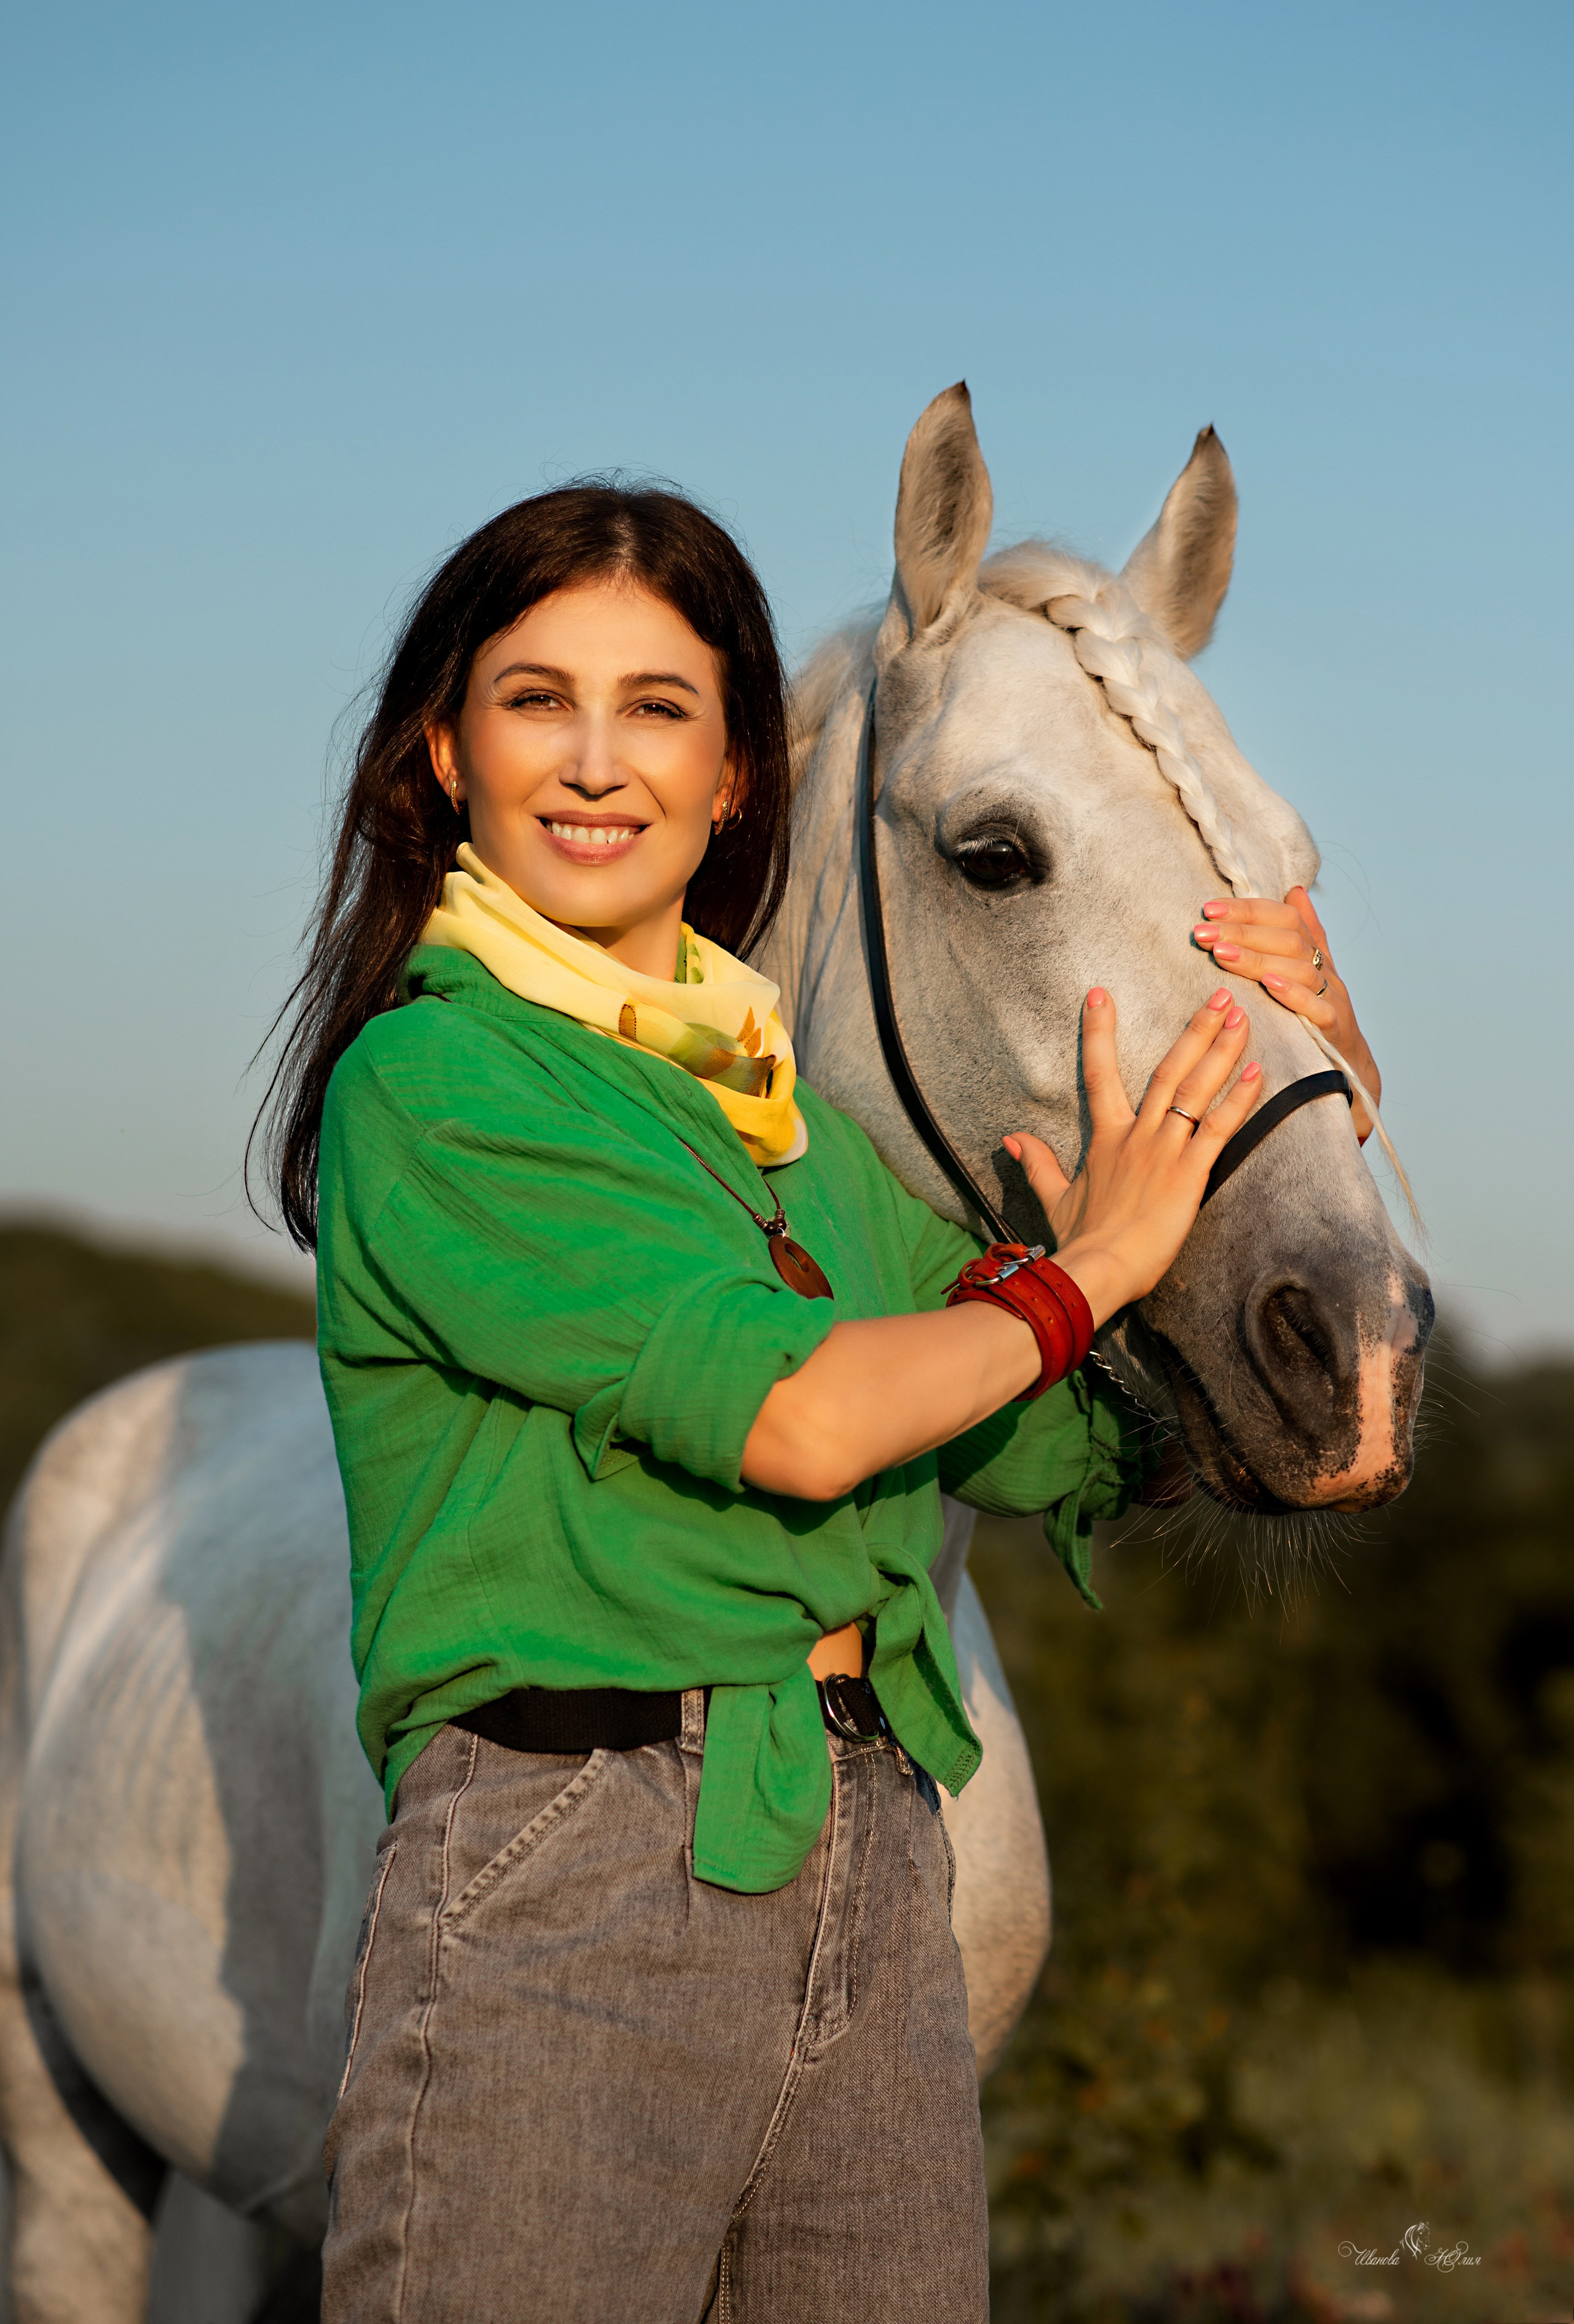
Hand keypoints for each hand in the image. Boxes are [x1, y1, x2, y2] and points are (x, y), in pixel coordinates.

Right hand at [1002, 987, 1262, 1328]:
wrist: (1097, 1268)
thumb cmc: (1081, 1239)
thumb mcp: (1054, 1198)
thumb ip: (1037, 1163)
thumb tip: (1012, 1138)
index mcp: (1106, 1138)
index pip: (1100, 1072)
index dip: (1099, 1031)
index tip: (1101, 994)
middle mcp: (1136, 1135)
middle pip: (1168, 1069)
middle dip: (1195, 1029)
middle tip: (1220, 995)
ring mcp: (1164, 1150)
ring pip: (1196, 1088)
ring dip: (1221, 1049)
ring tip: (1242, 1016)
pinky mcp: (1189, 1173)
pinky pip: (1218, 1127)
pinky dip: (1239, 1098)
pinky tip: (1257, 1069)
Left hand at [1189, 886, 1380, 1137]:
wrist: (1350, 1064)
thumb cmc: (1318, 1012)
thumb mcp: (1310, 968)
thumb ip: (1303, 930)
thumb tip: (1295, 889)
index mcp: (1314, 952)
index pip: (1283, 917)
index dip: (1247, 910)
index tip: (1208, 909)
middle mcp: (1324, 969)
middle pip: (1286, 938)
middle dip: (1241, 932)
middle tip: (1202, 932)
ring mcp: (1331, 997)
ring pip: (1298, 968)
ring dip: (1257, 959)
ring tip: (1221, 954)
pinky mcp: (1334, 1027)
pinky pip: (1317, 1007)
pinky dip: (1294, 994)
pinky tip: (1268, 985)